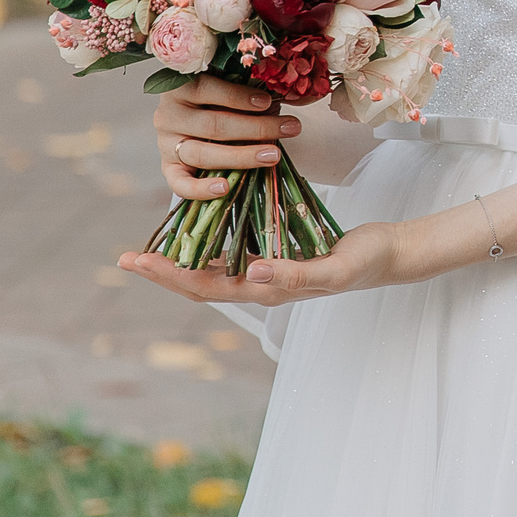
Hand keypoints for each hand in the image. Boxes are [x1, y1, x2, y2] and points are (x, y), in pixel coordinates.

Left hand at [116, 219, 408, 308]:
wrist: (391, 255)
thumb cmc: (367, 261)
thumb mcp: (336, 266)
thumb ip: (295, 274)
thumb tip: (252, 273)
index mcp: (267, 288)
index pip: (205, 285)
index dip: (168, 275)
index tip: (135, 261)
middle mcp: (260, 281)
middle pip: (199, 280)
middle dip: (163, 270)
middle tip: (125, 258)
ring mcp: (267, 270)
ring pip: (213, 267)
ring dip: (182, 258)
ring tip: (153, 245)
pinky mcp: (278, 252)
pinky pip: (234, 250)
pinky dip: (210, 240)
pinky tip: (200, 228)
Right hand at [153, 74, 301, 202]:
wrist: (189, 115)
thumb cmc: (216, 96)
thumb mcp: (227, 84)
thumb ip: (245, 88)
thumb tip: (279, 100)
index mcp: (180, 87)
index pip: (207, 89)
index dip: (238, 97)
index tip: (268, 102)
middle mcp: (169, 116)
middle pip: (213, 125)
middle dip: (255, 128)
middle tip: (289, 128)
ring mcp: (166, 144)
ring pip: (203, 154)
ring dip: (242, 157)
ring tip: (273, 156)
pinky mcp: (168, 168)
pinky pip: (180, 184)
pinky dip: (201, 189)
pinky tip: (225, 187)